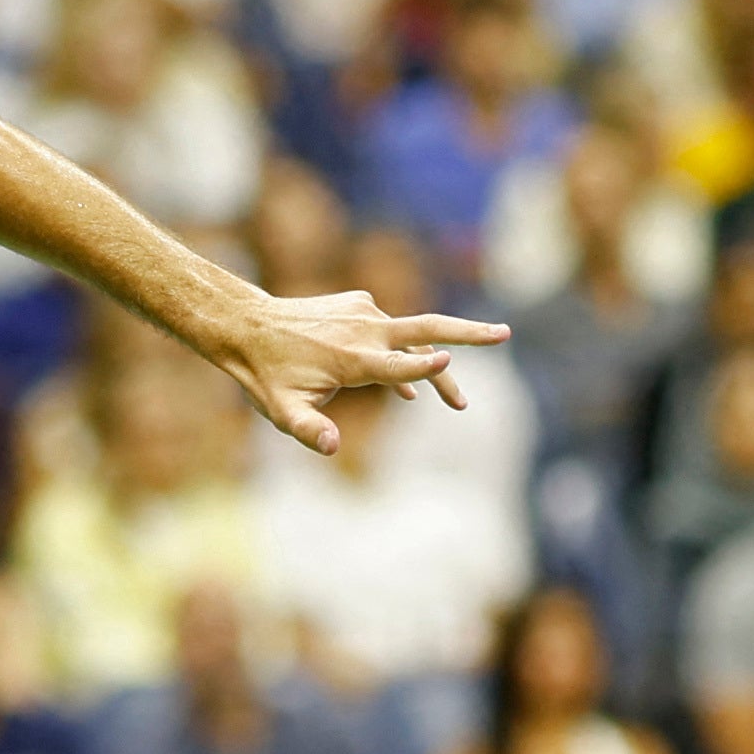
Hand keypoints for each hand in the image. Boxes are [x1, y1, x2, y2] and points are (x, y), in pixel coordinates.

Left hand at [213, 287, 511, 455]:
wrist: (247, 326)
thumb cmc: (267, 376)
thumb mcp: (283, 412)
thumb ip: (308, 431)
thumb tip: (333, 448)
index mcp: (353, 358)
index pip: (397, 364)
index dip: (424, 369)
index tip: (449, 364)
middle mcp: (365, 330)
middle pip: (428, 329)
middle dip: (469, 333)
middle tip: (506, 333)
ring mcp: (364, 313)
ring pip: (414, 338)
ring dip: (437, 366)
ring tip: (458, 404)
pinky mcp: (360, 305)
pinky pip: (392, 333)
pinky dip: (405, 358)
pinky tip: (411, 391)